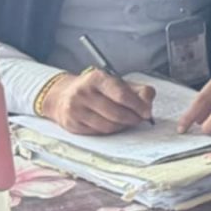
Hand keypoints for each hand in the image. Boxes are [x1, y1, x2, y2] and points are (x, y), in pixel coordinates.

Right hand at [39, 69, 155, 136]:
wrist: (62, 96)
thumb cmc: (95, 89)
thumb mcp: (115, 82)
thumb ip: (137, 90)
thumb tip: (148, 101)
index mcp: (97, 78)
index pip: (121, 94)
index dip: (137, 105)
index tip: (147, 112)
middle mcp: (83, 92)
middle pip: (116, 113)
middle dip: (133, 118)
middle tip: (139, 119)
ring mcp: (75, 109)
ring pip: (108, 126)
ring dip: (123, 126)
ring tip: (127, 121)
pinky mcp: (72, 124)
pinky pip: (98, 132)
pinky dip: (111, 130)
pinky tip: (113, 124)